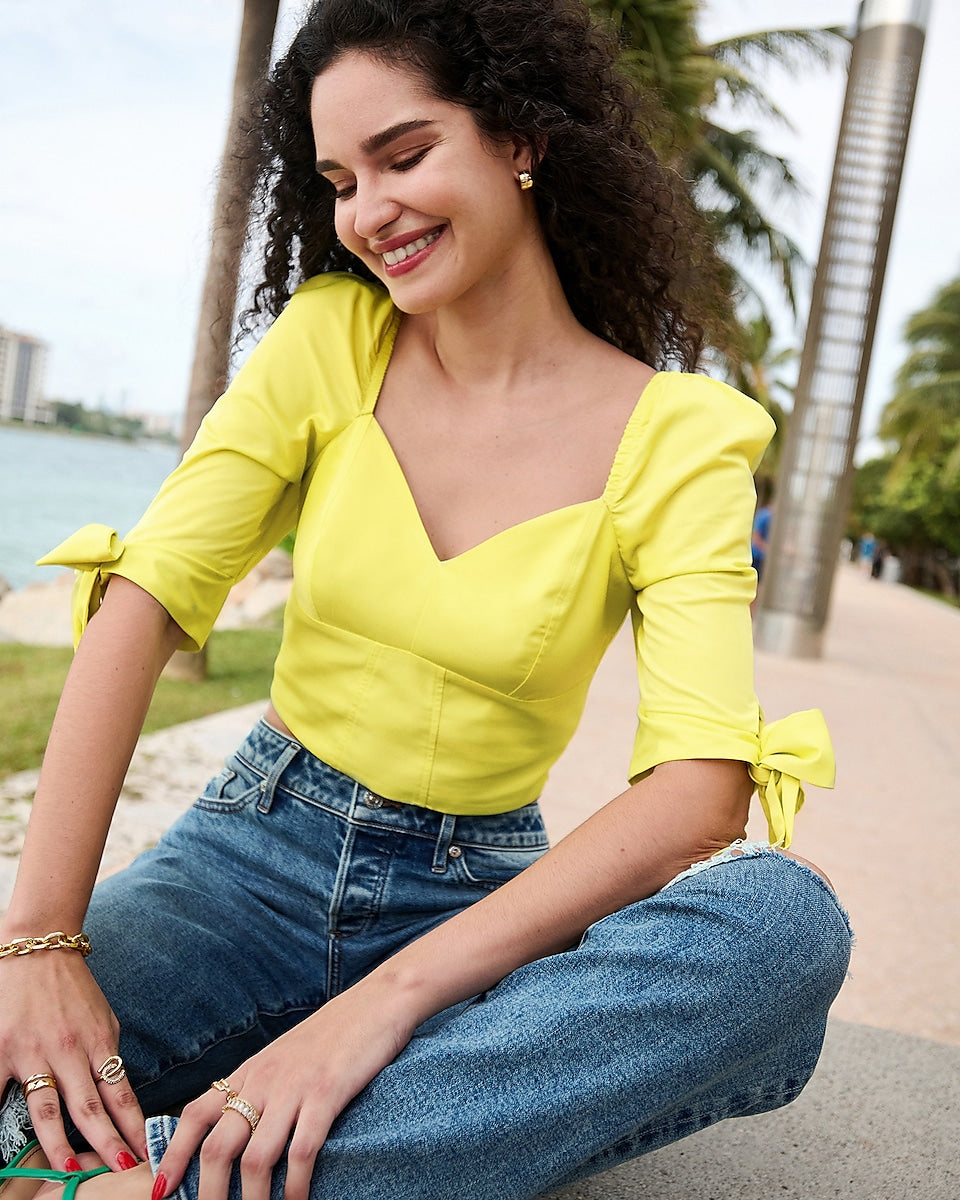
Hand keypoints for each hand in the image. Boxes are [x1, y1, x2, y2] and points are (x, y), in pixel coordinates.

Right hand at [0, 950, 145, 1171]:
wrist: (39, 952)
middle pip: (90, 1109)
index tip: (144, 1153)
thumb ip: (106, 1056)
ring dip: (61, 1146)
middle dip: (107, 1144)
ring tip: (73, 1173)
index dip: (132, 1127)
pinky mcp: (2, 1053)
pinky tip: (8, 1148)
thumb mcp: (103, 1019)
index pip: (120, 1094)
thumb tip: (114, 1092)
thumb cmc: (74, 989)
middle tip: (121, 1171)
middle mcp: (68, 1051)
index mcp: (98, 1043)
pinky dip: (2, 1120)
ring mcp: (33, 1054)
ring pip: (48, 1111)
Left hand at [156, 976, 417, 1199]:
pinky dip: (296, 1187)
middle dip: (208, 1195)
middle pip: (218, 1147)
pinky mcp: (327, 1094)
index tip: (162, 1190)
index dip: (174, 1155)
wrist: (378, 999)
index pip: (195, 1115)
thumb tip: (238, 1125)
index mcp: (249, 1070)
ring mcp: (294, 1088)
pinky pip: (302, 1152)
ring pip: (255, 1159)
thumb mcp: (285, 1055)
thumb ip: (260, 1085)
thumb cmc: (334, 1032)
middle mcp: (263, 1080)